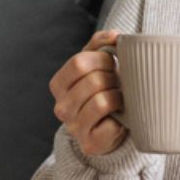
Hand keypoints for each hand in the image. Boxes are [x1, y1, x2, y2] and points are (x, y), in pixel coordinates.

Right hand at [50, 30, 127, 157]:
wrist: (109, 126)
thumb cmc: (103, 89)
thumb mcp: (97, 63)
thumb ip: (101, 43)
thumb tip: (115, 36)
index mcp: (58, 84)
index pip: (79, 62)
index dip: (102, 59)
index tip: (112, 63)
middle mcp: (61, 106)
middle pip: (93, 81)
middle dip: (113, 78)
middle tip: (118, 82)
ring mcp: (73, 126)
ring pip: (101, 101)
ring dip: (118, 97)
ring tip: (120, 98)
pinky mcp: (89, 143)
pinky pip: (110, 124)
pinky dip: (121, 119)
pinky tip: (120, 117)